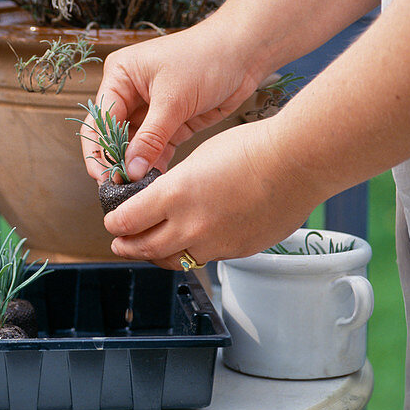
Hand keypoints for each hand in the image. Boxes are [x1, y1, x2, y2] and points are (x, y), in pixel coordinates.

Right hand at [81, 23, 267, 182]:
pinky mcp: (172, 122)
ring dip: (135, 165)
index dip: (100, 149)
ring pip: (134, 145)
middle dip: (114, 160)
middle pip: (113, 134)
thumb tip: (131, 169)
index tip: (104, 176)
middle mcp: (130, 93)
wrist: (244, 53)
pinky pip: (156, 148)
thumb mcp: (173, 99)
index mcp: (120, 77)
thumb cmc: (205, 58)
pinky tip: (154, 182)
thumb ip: (150, 137)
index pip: (101, 119)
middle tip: (117, 187)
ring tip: (135, 191)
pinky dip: (155, 164)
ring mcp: (151, 109)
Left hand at [101, 119, 322, 268]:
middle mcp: (190, 225)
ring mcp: (216, 243)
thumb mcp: (196, 159)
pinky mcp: (238, 251)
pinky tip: (191, 245)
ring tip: (149, 251)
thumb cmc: (250, 149)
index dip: (114, 223)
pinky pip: (206, 258)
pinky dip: (192, 253)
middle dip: (127, 246)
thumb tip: (161, 200)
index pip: (127, 221)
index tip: (112, 221)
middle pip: (144, 248)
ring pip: (175, 260)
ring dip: (157, 256)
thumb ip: (174, 186)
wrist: (297, 163)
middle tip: (119, 243)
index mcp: (173, 195)